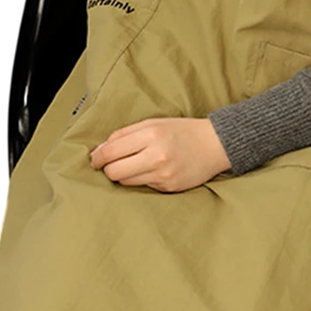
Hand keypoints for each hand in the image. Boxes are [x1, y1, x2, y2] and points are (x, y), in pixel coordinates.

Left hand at [89, 117, 232, 192]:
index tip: (95, 159)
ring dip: (124, 175)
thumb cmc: (182, 131)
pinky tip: (153, 170)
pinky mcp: (169, 187)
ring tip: (134, 166)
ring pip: (126, 182)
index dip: (98, 157)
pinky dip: (143, 179)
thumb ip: (125, 134)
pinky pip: (143, 187)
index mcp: (151, 134)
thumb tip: (99, 150)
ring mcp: (163, 174)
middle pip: (114, 171)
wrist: (215, 144)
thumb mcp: (154, 123)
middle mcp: (156, 155)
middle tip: (111, 165)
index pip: (111, 151)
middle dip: (108, 169)